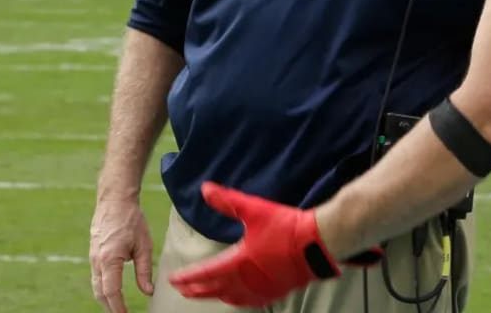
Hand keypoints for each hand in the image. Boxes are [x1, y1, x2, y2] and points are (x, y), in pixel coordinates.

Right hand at [89, 200, 153, 312]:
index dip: (118, 307)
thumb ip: (145, 270)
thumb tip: (148, 291)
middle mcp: (97, 261)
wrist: (114, 201)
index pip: (111, 291)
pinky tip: (111, 292)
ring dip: (105, 299)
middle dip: (110, 307)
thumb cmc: (132, 221)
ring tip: (117, 309)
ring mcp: (93, 258)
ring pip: (96, 286)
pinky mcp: (93, 254)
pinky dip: (102, 288)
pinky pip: (96, 276)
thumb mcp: (144, 245)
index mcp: (110, 260)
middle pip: (100, 293)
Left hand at [169, 182, 345, 307]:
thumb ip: (227, 201)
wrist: (317, 242)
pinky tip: (237, 296)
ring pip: (230, 298)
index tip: (173, 279)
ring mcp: (261, 290)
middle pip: (214, 290)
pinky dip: (236, 299)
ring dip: (215, 296)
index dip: (187, 277)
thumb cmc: (285, 225)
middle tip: (183, 290)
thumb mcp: (254, 209)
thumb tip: (205, 189)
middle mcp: (246, 281)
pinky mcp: (275, 293)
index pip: (204, 273)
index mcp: (237, 263)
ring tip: (206, 293)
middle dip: (196, 290)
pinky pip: (248, 301)